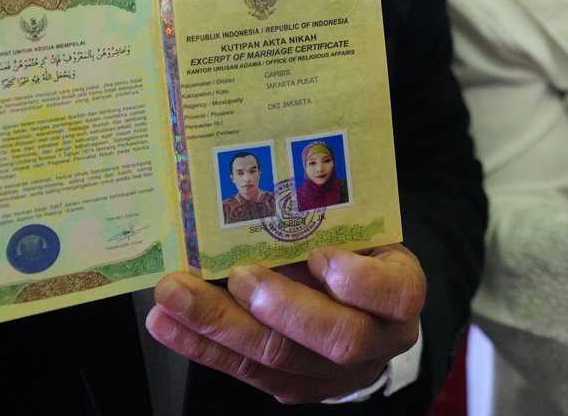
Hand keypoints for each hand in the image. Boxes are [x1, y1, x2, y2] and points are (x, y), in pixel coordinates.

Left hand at [146, 245, 424, 403]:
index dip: (360, 281)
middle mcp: (376, 341)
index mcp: (400, 292)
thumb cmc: (352, 249)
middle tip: (239, 276)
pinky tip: (167, 322)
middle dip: (283, 309)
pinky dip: (200, 344)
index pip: (398, 294)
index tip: (321, 255)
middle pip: (338, 338)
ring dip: (220, 325)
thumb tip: (262, 181)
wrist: (357, 301)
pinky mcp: (295, 387)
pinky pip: (245, 370)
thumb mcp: (356, 227)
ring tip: (176, 295)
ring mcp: (335, 374)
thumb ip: (325, 219)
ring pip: (280, 360)